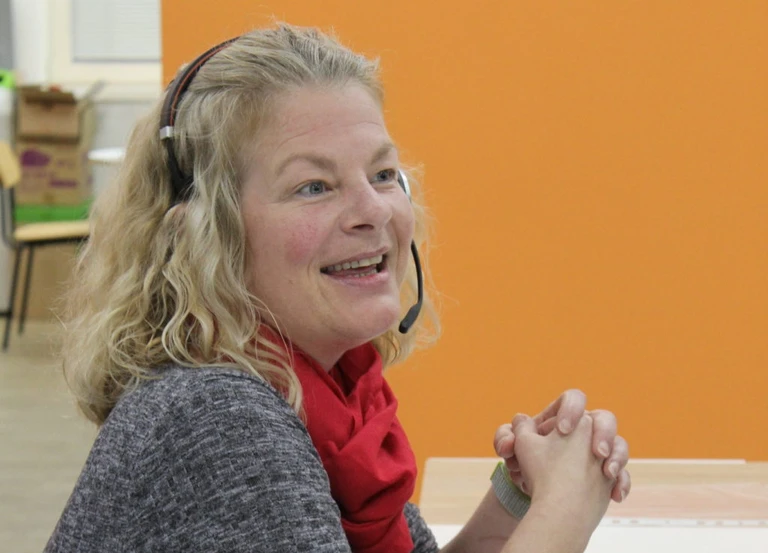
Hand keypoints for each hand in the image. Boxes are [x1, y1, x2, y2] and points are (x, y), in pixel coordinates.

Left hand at [511, 413, 613, 532]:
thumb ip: (506, 435)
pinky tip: (615, 495)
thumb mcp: (513, 450)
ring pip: (620, 445)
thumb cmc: (527, 465)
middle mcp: (584, 431)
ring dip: (618, 457)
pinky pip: (623, 474)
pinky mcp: (607, 474)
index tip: (563, 430)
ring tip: (607, 474)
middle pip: (605, 418)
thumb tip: (517, 423)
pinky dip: (622, 483)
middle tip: (597, 452)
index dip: (572, 408)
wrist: (539, 494)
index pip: (574, 398)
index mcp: (563, 417)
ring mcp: (599, 452)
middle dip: (604, 433)